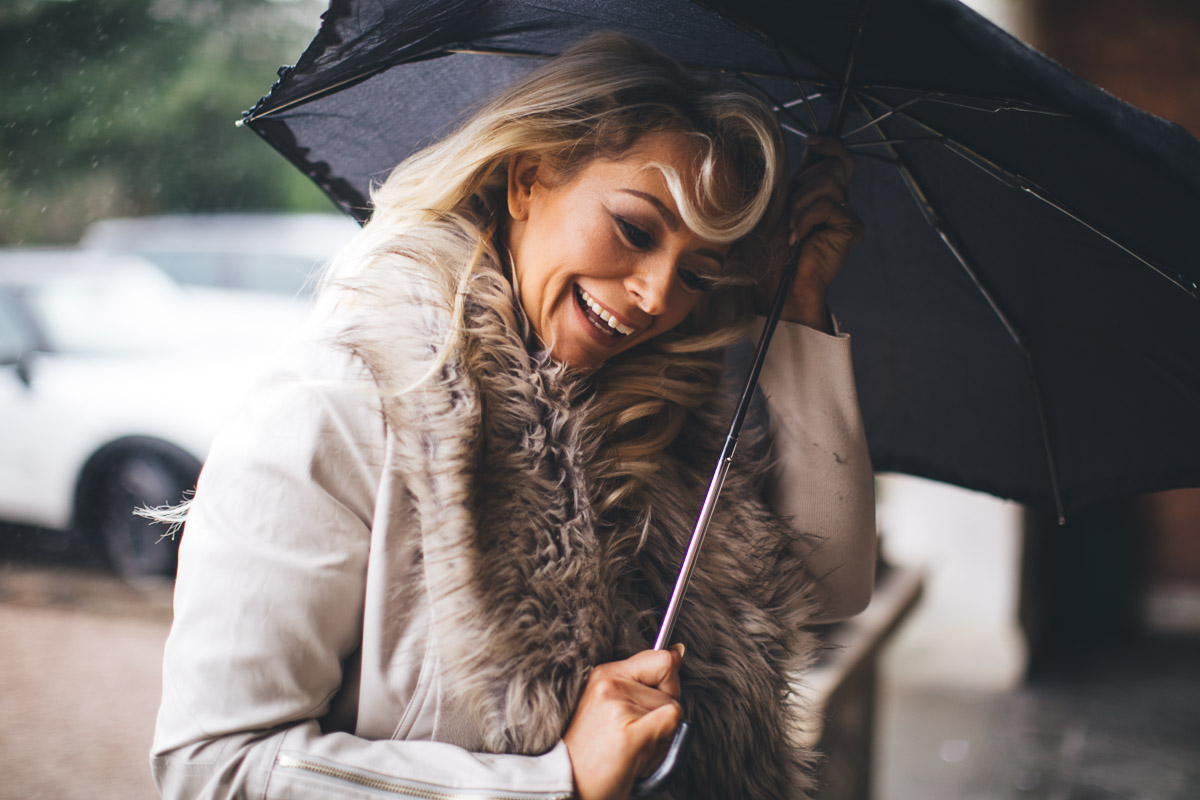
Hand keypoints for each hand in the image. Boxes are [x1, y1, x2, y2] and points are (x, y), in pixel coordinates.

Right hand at [563, 646, 684, 799]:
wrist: (571, 787)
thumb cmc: (596, 753)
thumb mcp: (611, 704)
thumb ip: (646, 678)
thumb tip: (678, 651)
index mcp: (605, 674)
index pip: (661, 659)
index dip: (669, 684)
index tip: (652, 704)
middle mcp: (610, 684)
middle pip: (672, 688)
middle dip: (665, 715)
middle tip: (635, 735)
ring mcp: (618, 706)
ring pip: (674, 709)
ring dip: (662, 737)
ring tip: (632, 749)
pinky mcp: (629, 732)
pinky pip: (672, 722)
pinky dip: (664, 744)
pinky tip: (639, 757)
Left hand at [756, 137, 863, 332]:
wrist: (778, 284)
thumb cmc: (770, 250)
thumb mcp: (776, 204)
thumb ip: (794, 178)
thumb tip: (810, 146)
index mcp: (820, 193)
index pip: (837, 157)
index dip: (828, 144)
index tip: (809, 143)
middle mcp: (838, 201)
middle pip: (831, 166)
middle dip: (802, 185)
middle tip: (788, 214)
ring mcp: (847, 213)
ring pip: (829, 182)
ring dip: (800, 203)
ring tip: (791, 227)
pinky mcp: (852, 226)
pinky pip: (829, 204)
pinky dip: (806, 218)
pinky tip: (798, 237)